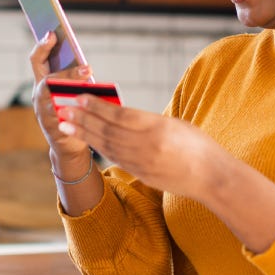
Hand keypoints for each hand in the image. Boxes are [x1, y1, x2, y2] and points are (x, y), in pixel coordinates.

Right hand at [27, 31, 91, 164]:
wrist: (67, 142)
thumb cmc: (70, 110)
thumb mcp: (68, 90)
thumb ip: (71, 78)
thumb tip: (85, 66)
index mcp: (41, 82)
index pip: (37, 60)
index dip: (42, 46)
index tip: (51, 33)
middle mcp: (38, 96)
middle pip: (48, 80)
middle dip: (68, 73)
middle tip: (88, 69)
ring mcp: (43, 112)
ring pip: (55, 98)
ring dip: (73, 89)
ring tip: (90, 82)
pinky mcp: (52, 127)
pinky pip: (63, 115)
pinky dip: (76, 108)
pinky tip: (90, 102)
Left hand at [57, 94, 218, 199]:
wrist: (210, 177)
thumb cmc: (197, 145)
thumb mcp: (174, 124)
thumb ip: (146, 120)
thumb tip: (119, 114)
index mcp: (158, 128)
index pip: (120, 115)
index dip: (97, 106)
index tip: (80, 97)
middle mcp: (147, 146)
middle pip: (108, 130)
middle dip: (83, 119)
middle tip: (63, 109)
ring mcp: (142, 162)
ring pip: (107, 145)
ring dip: (84, 133)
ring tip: (66, 124)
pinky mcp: (141, 174)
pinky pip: (115, 157)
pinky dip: (98, 146)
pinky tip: (86, 138)